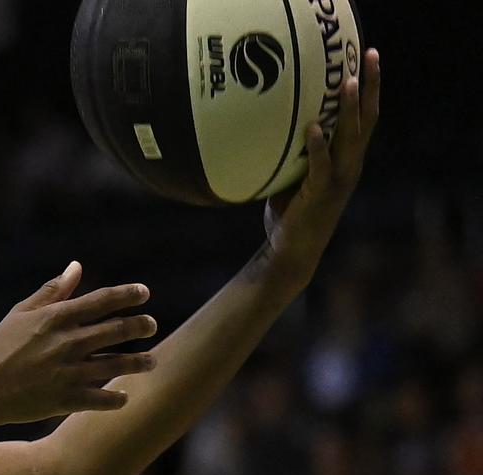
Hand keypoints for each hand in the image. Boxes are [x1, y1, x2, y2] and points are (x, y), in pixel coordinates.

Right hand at [0, 261, 157, 425]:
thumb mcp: (21, 313)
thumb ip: (52, 290)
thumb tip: (76, 266)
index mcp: (56, 318)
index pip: (102, 300)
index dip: (128, 294)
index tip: (144, 293)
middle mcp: (68, 342)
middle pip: (118, 330)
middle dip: (141, 326)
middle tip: (151, 325)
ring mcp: (70, 372)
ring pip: (118, 365)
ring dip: (140, 362)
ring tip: (151, 361)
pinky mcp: (67, 399)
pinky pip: (103, 399)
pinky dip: (117, 398)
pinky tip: (124, 396)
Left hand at [263, 48, 380, 283]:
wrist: (291, 251)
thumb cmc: (291, 211)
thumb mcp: (296, 174)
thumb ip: (296, 151)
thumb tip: (273, 122)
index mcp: (348, 160)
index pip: (364, 118)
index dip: (369, 88)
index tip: (367, 58)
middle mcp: (350, 167)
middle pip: (366, 120)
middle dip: (368, 87)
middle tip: (368, 55)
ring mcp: (338, 181)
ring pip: (349, 139)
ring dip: (348, 111)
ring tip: (347, 84)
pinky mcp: (321, 195)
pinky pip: (321, 167)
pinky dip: (318, 147)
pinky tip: (312, 128)